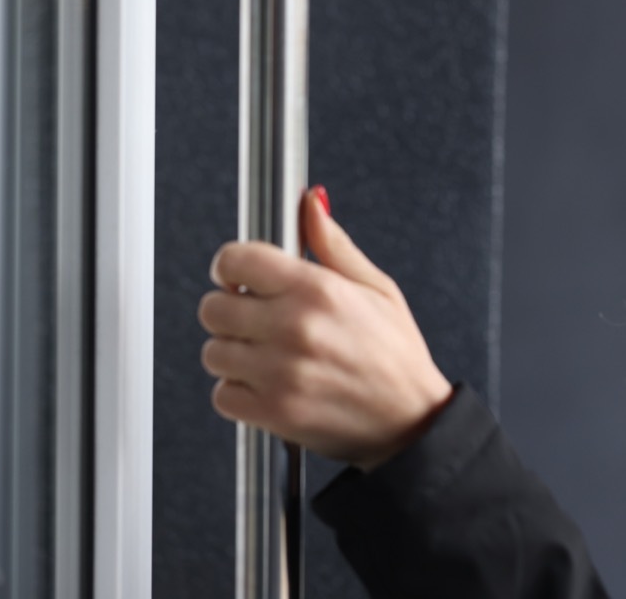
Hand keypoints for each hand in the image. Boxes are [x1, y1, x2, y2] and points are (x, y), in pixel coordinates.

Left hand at [197, 187, 453, 470]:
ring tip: (268, 357)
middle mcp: (296, 328)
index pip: (237, 260)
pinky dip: (238, 392)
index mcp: (318, 290)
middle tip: (257, 321)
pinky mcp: (274, 413)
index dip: (232, 266)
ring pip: (213, 352)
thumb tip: (311, 203)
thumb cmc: (397, 355)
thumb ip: (334, 245)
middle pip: (213, 307)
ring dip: (233, 354)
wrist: (412, 422)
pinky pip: (222, 395)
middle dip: (231, 311)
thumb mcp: (378, 289)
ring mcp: (281, 373)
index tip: (239, 277)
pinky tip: (268, 385)